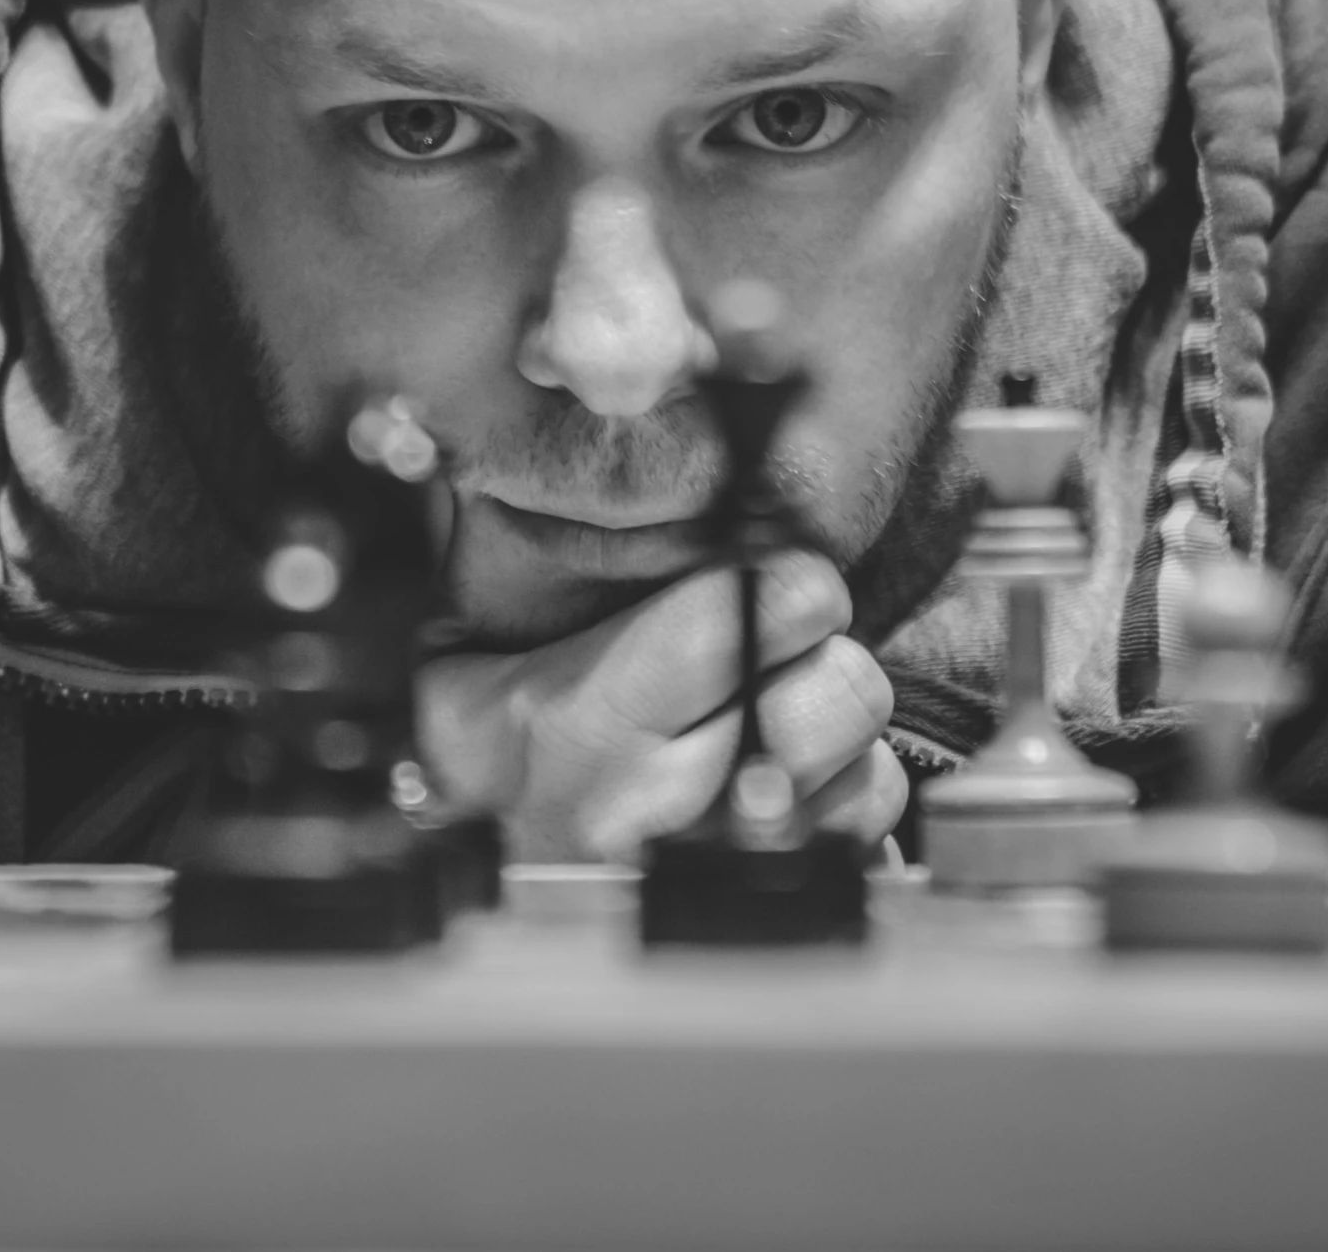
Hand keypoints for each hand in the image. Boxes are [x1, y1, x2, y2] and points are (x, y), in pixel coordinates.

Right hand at [416, 551, 905, 861]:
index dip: (785, 581)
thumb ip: (509, 549)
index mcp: (577, 719)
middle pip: (834, 687)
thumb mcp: (457, 657)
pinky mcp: (769, 897)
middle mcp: (658, 801)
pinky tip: (789, 767)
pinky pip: (870, 813)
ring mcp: (721, 861)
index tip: (780, 574)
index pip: (739, 622)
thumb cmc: (474, 762)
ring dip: (834, 711)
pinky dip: (848, 779)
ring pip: (863, 748)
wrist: (470, 901)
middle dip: (821, 644)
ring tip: (774, 703)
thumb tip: (572, 428)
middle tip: (779, 635)